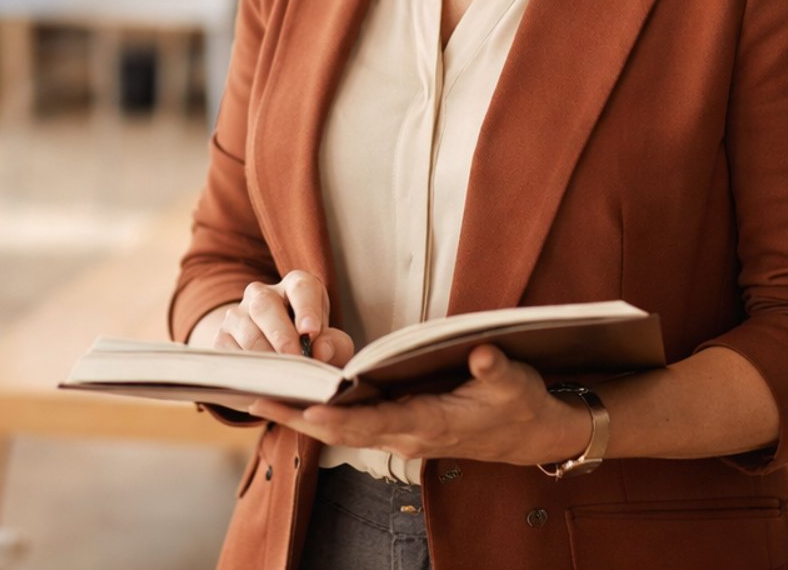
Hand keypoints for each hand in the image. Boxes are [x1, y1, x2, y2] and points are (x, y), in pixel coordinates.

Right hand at [199, 271, 357, 366]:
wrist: (278, 367)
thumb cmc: (313, 349)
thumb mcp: (332, 347)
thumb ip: (334, 346)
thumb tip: (320, 350)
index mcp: (296, 287)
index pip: (301, 287)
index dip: (306, 308)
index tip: (311, 333)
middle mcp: (263, 294)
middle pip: (265, 304)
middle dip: (280, 333)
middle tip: (294, 358)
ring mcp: (238, 314)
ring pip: (245, 327)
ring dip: (264, 353)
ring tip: (281, 375)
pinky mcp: (222, 337)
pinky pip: (229, 349)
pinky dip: (245, 366)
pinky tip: (260, 379)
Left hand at [244, 345, 593, 465]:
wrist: (533, 433)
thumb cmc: (521, 406)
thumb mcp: (516, 385)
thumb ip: (497, 371)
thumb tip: (481, 354)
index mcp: (428, 424)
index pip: (370, 424)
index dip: (335, 417)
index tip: (302, 405)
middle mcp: (406, 432)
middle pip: (341, 430)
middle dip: (297, 415)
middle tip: (254, 394)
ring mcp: (402, 430)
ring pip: (342, 426)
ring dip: (304, 412)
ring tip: (262, 390)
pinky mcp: (402, 421)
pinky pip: (354, 420)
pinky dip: (325, 409)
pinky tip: (300, 393)